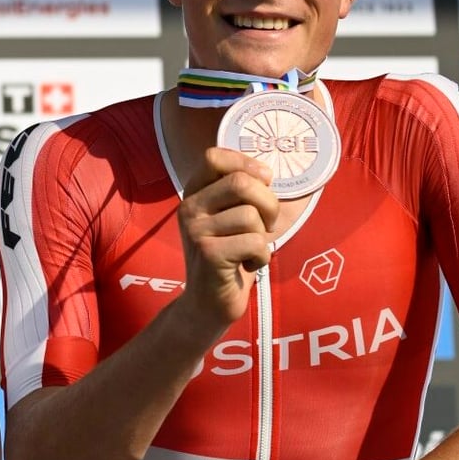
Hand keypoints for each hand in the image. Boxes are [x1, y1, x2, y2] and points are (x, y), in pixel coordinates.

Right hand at [176, 147, 277, 327]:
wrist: (208, 303)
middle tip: (265, 225)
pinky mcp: (209, 254)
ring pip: (251, 215)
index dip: (245, 164)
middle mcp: (189, 208)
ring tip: (250, 249)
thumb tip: (268, 171)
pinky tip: (247, 265)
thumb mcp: (232, 217)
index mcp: (194, 193)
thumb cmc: (230, 256)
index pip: (214, 156)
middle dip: (269, 204)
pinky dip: (262, 257)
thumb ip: (244, 192)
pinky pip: (254, 242)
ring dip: (264, 236)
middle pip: (241, 183)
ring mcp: (196, 231)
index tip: (262, 183)